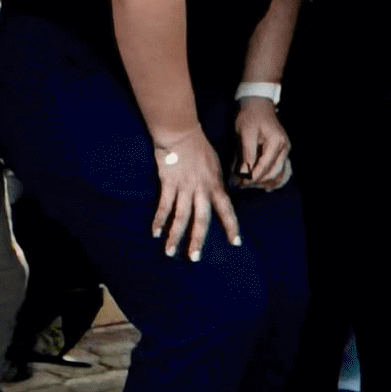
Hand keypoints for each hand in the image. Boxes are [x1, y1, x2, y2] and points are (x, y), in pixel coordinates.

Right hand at [148, 127, 241, 259]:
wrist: (181, 133)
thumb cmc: (199, 147)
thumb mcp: (216, 165)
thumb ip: (215, 184)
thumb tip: (220, 198)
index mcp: (215, 185)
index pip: (227, 210)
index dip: (231, 227)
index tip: (235, 243)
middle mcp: (201, 189)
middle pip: (201, 219)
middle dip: (198, 240)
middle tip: (195, 258)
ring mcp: (184, 187)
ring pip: (180, 216)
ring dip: (174, 236)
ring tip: (170, 252)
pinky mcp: (168, 184)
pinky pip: (163, 206)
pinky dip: (159, 220)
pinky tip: (155, 233)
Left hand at [232, 97, 291, 191]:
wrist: (258, 105)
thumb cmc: (249, 117)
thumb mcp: (245, 134)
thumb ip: (246, 155)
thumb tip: (242, 175)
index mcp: (276, 143)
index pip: (265, 167)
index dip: (252, 178)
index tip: (240, 183)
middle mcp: (284, 148)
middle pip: (273, 173)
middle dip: (257, 182)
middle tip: (241, 185)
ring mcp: (285, 151)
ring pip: (280, 175)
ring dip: (265, 183)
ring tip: (249, 184)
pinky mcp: (282, 153)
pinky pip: (283, 171)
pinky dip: (274, 180)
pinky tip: (265, 186)